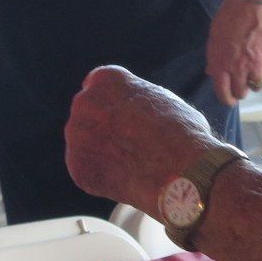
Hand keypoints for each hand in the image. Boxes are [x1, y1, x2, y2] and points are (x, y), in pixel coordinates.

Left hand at [65, 65, 215, 215]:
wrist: (183, 168)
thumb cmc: (184, 133)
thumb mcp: (163, 99)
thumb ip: (137, 100)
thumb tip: (133, 108)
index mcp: (106, 79)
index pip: (97, 89)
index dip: (112, 107)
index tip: (125, 122)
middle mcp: (84, 101)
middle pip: (87, 116)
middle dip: (102, 131)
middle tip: (128, 147)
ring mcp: (77, 134)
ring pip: (83, 145)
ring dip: (100, 155)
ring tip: (131, 166)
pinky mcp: (77, 166)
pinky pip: (85, 173)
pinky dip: (101, 180)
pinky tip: (125, 181)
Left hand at [206, 0, 261, 106]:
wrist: (252, 1)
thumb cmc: (230, 15)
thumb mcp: (214, 36)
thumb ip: (214, 57)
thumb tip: (212, 72)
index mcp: (221, 63)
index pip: (223, 93)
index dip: (227, 99)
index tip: (229, 99)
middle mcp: (239, 67)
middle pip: (241, 93)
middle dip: (240, 91)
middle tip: (241, 83)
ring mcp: (257, 64)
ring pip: (257, 87)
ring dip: (254, 83)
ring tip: (254, 73)